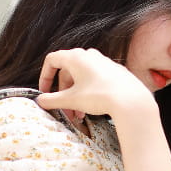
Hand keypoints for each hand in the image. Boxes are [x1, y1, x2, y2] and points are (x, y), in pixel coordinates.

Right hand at [36, 48, 155, 130]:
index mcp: (75, 57)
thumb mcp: (71, 100)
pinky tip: (91, 108)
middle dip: (62, 93)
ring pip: (81, 77)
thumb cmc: (99, 96)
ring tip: (78, 115)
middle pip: (67, 72)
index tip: (44, 92)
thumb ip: (52, 100)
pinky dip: (88, 92)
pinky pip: (94, 79)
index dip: (44, 76)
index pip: (52, 60)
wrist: (130, 100)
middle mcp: (89, 55)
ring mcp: (103, 62)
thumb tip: (40, 101)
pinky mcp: (114, 71)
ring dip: (75, 95)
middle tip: (64, 110)